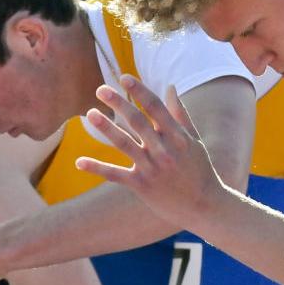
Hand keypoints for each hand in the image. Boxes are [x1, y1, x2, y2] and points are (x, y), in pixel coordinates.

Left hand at [75, 76, 225, 227]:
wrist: (205, 206)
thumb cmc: (200, 170)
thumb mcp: (194, 141)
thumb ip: (181, 113)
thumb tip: (170, 86)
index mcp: (178, 137)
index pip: (156, 108)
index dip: (140, 91)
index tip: (124, 78)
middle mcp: (164, 150)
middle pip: (138, 122)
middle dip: (119, 103)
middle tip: (101, 89)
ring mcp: (152, 168)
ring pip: (125, 144)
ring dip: (107, 128)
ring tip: (91, 113)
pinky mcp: (142, 186)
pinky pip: (115, 175)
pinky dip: (97, 168)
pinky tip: (79, 162)